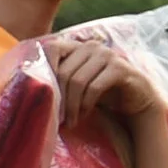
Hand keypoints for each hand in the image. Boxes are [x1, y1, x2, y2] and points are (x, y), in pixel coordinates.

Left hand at [43, 35, 163, 125]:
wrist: (138, 101)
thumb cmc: (102, 93)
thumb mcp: (77, 83)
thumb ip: (60, 78)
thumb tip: (29, 88)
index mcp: (78, 46)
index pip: (52, 49)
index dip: (44, 69)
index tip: (42, 95)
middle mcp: (91, 46)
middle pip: (63, 71)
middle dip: (59, 98)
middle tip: (57, 118)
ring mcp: (107, 55)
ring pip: (77, 80)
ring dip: (72, 105)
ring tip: (70, 121)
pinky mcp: (120, 68)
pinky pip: (94, 87)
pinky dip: (86, 103)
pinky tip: (84, 114)